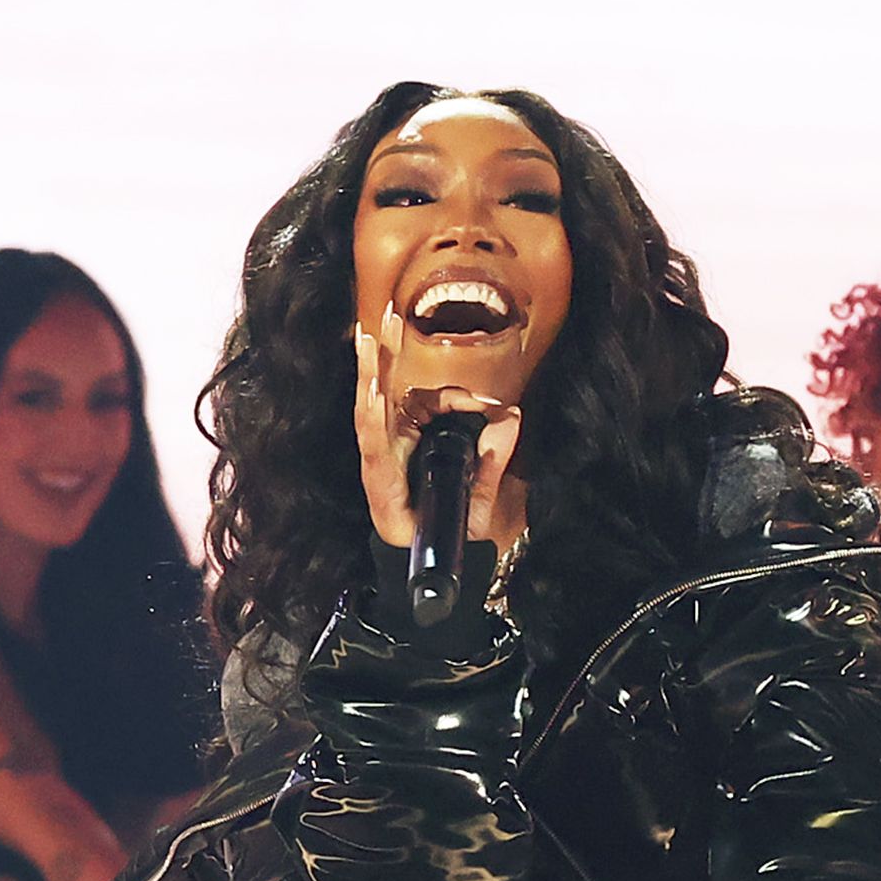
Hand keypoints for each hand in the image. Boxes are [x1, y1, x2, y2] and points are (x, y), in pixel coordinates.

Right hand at [350, 326, 522, 553]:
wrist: (435, 568)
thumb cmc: (449, 525)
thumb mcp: (482, 485)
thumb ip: (495, 452)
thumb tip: (513, 415)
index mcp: (411, 441)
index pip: (417, 397)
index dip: (428, 377)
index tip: (439, 360)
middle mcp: (391, 445)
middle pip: (382, 389)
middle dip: (381, 351)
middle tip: (385, 312)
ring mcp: (380, 461)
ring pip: (370, 409)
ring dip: (369, 373)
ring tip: (368, 341)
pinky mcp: (377, 480)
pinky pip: (373, 444)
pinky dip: (372, 417)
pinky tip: (373, 392)